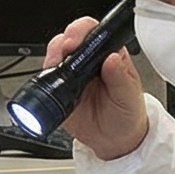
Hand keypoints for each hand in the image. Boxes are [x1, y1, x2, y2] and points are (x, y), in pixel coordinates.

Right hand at [43, 15, 147, 159]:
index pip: (95, 33)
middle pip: (71, 38)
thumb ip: (120, 78)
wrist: (114, 142)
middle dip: (63, 41)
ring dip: (52, 55)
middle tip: (64, 51)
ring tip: (55, 65)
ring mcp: (73, 74)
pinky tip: (50, 81)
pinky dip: (45, 76)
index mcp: (109, 57)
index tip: (78, 41)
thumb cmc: (127, 115)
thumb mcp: (129, 97)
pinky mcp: (60, 89)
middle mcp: (89, 62)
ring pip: (56, 54)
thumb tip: (113, 59)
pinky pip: (48, 77)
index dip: (83, 31)